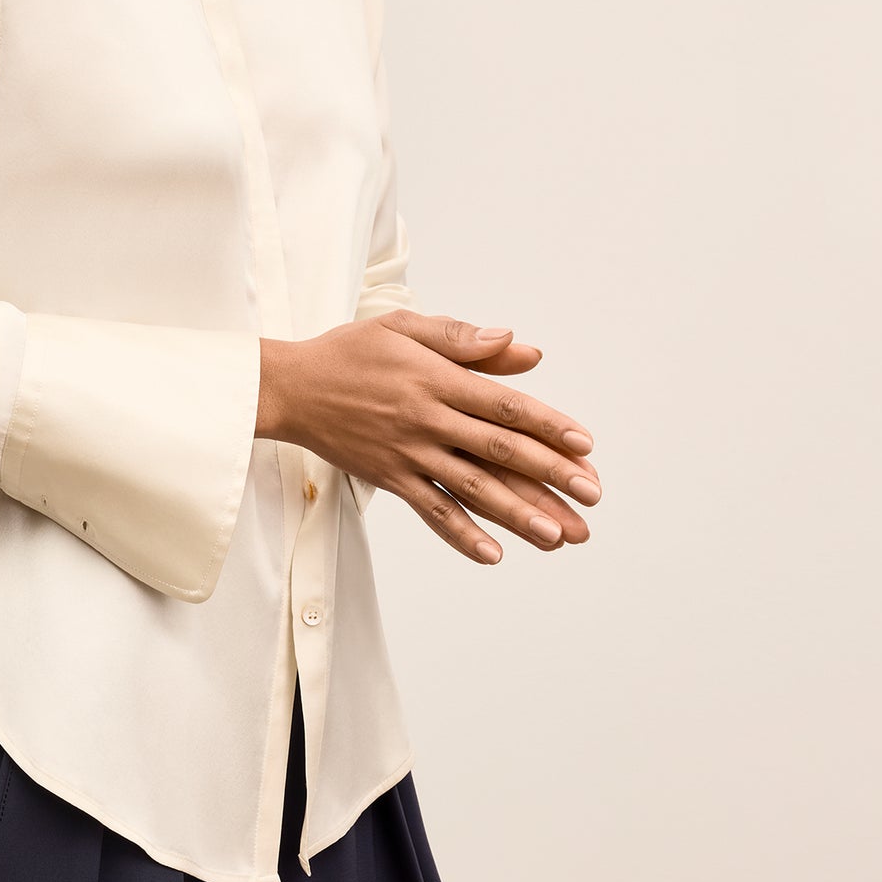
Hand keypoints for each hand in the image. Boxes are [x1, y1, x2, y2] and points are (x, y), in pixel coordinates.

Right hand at [257, 311, 599, 565]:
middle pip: (499, 450)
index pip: (504, 405)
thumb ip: (461, 338)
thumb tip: (520, 346)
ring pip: (472, 488)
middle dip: (551, 475)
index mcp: (436, 378)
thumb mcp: (403, 327)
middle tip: (592, 496)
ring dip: (518, 514)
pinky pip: (430, 510)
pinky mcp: (389, 478)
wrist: (289, 387)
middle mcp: (427, 418)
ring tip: (558, 536)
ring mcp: (408, 453)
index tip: (585, 446)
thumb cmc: (349, 351)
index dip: (548, 425)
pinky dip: (461, 534)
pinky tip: (493, 554)